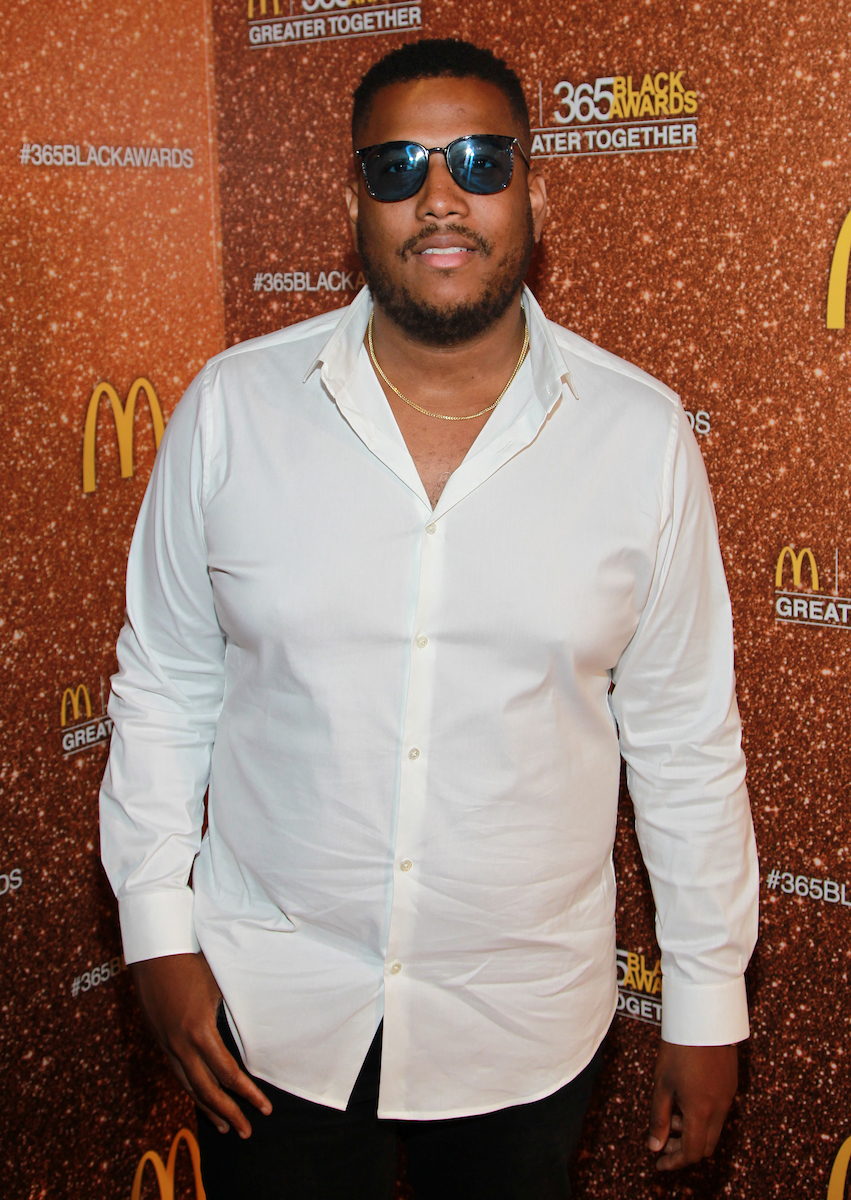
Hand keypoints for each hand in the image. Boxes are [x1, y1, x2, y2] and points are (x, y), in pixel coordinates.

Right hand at [131, 951, 271, 1136]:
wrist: (155, 950)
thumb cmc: (193, 961)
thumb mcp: (220, 984)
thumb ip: (235, 1010)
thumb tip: (259, 1027)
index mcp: (199, 1031)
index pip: (228, 1074)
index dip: (248, 1094)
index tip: (265, 1108)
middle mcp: (181, 1044)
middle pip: (207, 1091)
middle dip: (229, 1114)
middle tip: (247, 1132)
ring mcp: (167, 1043)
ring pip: (188, 1086)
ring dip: (208, 1109)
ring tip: (224, 1127)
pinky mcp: (160, 1039)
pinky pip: (177, 1073)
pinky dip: (191, 1090)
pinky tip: (200, 1097)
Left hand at [646, 1041, 737, 1169]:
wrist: (703, 1018)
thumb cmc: (678, 1049)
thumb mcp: (662, 1084)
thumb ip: (658, 1118)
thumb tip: (655, 1147)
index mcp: (701, 1111)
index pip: (692, 1152)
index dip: (674, 1162)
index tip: (659, 1163)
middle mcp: (720, 1109)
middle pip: (706, 1146)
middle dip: (684, 1149)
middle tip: (663, 1140)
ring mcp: (728, 1097)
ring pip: (714, 1129)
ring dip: (693, 1131)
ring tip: (670, 1113)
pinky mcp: (731, 1085)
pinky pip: (719, 1112)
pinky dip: (703, 1117)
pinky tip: (685, 1099)